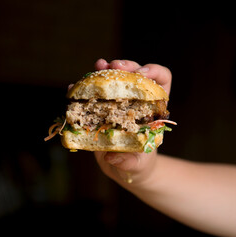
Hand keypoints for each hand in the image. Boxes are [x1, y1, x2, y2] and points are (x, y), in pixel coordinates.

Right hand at [93, 59, 171, 187]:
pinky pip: (93, 94)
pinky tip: (74, 87)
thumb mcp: (138, 166)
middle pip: (135, 74)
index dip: (155, 72)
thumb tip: (113, 156)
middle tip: (114, 66)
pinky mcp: (101, 110)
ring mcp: (118, 104)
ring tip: (98, 66)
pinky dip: (84, 88)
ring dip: (105, 70)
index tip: (142, 74)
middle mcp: (137, 102)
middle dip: (126, 66)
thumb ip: (130, 162)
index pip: (161, 80)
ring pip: (114, 79)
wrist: (125, 170)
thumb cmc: (139, 165)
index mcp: (153, 109)